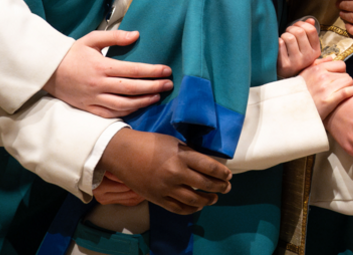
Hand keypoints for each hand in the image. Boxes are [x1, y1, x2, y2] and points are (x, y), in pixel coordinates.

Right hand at [45, 30, 173, 116]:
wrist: (47, 71)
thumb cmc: (72, 53)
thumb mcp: (91, 39)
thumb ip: (114, 36)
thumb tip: (136, 35)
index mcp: (101, 67)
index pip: (133, 70)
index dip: (152, 72)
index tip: (167, 71)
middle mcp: (99, 85)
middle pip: (132, 89)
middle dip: (154, 87)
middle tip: (169, 85)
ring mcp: (93, 99)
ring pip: (123, 105)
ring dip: (143, 102)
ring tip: (157, 97)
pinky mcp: (88, 108)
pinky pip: (110, 114)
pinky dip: (126, 113)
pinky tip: (137, 107)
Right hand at [98, 129, 232, 214]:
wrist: (123, 153)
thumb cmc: (150, 143)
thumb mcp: (174, 142)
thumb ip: (189, 154)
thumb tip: (206, 163)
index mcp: (182, 156)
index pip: (210, 167)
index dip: (222, 173)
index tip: (228, 175)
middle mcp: (176, 174)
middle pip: (205, 184)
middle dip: (220, 187)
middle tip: (227, 187)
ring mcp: (166, 188)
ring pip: (194, 200)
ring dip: (208, 200)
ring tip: (214, 198)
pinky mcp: (157, 198)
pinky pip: (178, 208)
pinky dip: (191, 209)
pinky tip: (197, 206)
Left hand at [278, 18, 322, 78]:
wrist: (285, 75)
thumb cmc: (295, 56)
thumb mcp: (306, 46)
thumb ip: (309, 33)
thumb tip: (310, 20)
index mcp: (316, 51)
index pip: (311, 30)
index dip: (302, 23)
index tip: (296, 25)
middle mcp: (309, 58)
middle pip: (299, 32)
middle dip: (291, 28)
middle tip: (287, 32)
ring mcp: (297, 62)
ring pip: (289, 37)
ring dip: (284, 35)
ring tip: (283, 39)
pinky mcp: (285, 65)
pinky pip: (280, 44)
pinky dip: (278, 42)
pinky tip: (279, 46)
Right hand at [300, 58, 352, 118]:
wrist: (294, 110)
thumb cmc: (301, 93)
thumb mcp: (305, 74)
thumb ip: (318, 64)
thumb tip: (332, 57)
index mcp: (316, 68)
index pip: (341, 64)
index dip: (341, 72)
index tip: (338, 78)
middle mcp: (322, 76)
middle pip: (346, 74)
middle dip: (344, 81)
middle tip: (339, 88)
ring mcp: (326, 88)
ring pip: (348, 82)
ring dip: (348, 87)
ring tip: (342, 93)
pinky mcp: (329, 100)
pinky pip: (347, 91)